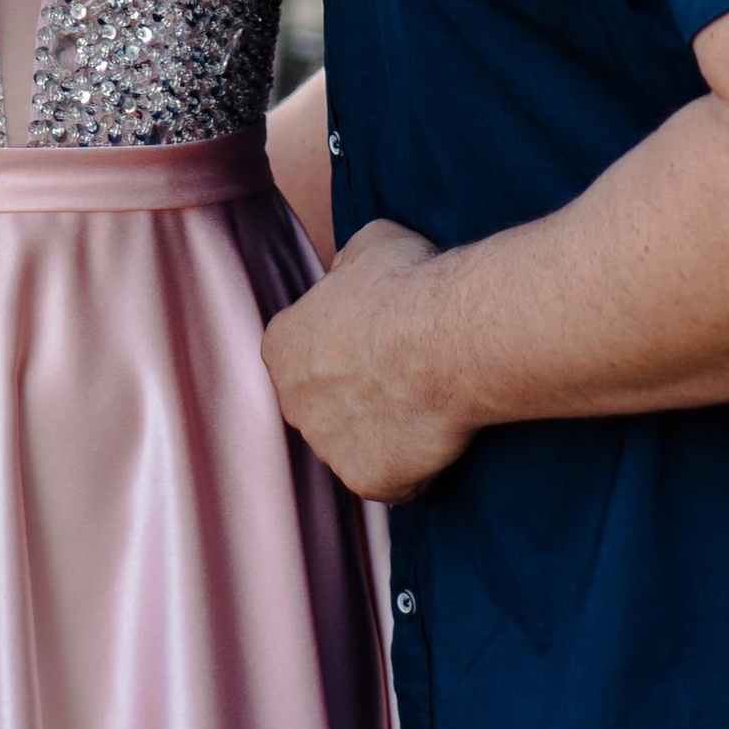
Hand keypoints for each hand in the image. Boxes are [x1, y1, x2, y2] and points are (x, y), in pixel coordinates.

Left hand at [262, 217, 468, 501]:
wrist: (448, 339)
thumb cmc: (407, 283)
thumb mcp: (366, 245)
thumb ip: (345, 271)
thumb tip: (347, 277)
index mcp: (281, 346)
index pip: (303, 355)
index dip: (342, 348)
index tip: (377, 339)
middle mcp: (292, 403)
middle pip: (323, 405)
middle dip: (356, 395)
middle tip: (404, 372)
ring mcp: (328, 448)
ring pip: (354, 445)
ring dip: (382, 431)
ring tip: (425, 400)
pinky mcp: (367, 482)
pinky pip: (389, 479)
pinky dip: (411, 465)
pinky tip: (435, 434)